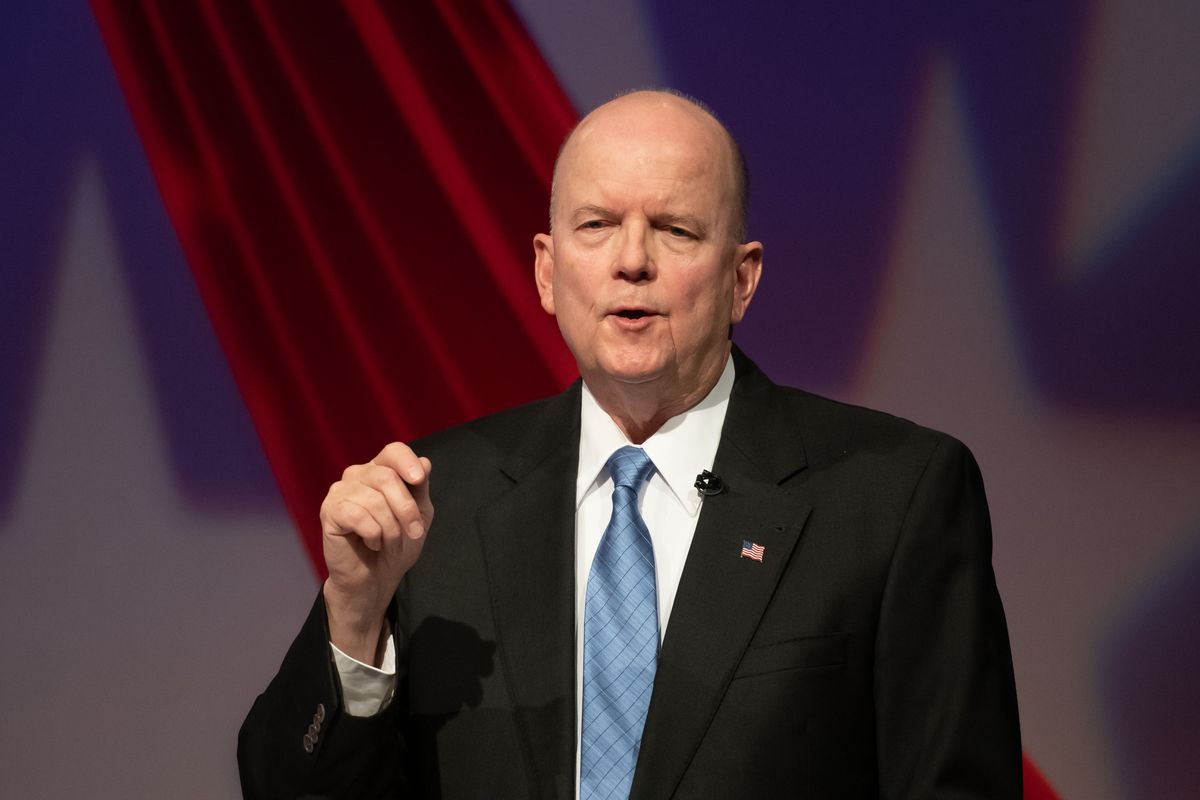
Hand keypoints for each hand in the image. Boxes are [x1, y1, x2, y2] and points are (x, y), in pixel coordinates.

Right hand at [319, 442, 433, 664]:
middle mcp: (357, 475)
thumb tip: (424, 461)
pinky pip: (358, 516)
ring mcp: (340, 491)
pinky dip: (373, 534)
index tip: (419, 480)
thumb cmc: (397, 544)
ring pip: (374, 499)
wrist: (376, 578)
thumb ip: (420, 489)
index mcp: (380, 471)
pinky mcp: (329, 512)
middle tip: (415, 533)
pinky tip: (371, 543)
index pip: (393, 451)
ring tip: (389, 542)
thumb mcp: (419, 514)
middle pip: (387, 477)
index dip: (407, 462)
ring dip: (391, 527)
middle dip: (406, 509)